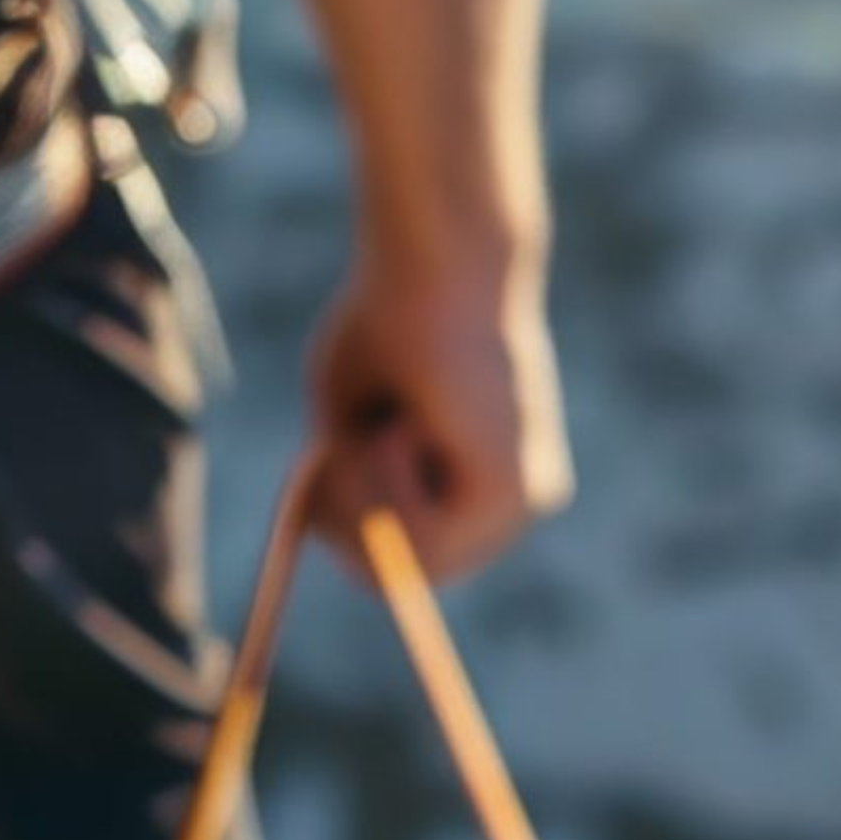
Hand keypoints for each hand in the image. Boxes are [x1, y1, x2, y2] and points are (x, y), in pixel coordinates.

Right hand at [307, 245, 570, 583]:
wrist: (440, 263)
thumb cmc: (390, 315)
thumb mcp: (349, 408)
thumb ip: (341, 471)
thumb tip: (315, 527)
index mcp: (491, 478)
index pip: (419, 558)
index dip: (353, 541)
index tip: (318, 492)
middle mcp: (519, 499)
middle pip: (415, 577)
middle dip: (351, 534)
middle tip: (330, 466)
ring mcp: (525, 502)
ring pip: (413, 562)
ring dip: (367, 496)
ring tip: (376, 424)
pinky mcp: (517, 494)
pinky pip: (423, 539)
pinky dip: (388, 484)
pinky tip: (409, 425)